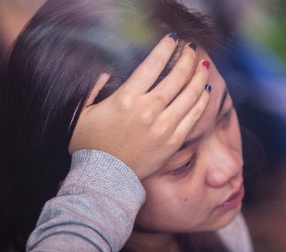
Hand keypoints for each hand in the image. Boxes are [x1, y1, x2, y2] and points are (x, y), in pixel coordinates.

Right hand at [69, 34, 210, 178]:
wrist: (103, 178)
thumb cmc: (89, 145)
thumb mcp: (80, 113)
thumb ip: (92, 88)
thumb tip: (106, 71)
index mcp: (126, 99)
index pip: (153, 65)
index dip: (166, 47)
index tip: (173, 39)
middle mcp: (148, 110)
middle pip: (177, 76)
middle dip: (187, 58)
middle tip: (191, 49)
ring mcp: (163, 127)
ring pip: (189, 95)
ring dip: (199, 76)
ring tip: (203, 64)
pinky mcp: (172, 142)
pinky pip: (193, 117)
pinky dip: (201, 101)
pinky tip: (205, 90)